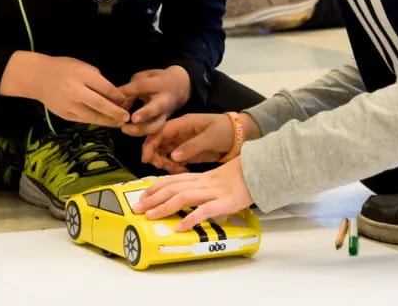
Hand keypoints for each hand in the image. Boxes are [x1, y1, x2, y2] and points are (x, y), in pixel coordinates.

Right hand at [4, 52, 129, 126]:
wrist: (37, 77)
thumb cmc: (64, 68)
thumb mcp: (83, 66)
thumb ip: (98, 80)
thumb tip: (115, 95)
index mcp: (82, 76)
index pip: (105, 88)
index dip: (118, 96)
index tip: (127, 100)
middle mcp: (76, 91)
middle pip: (100, 104)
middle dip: (116, 112)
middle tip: (127, 117)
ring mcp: (69, 105)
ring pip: (93, 116)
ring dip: (108, 121)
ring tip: (119, 123)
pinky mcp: (65, 115)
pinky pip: (84, 120)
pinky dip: (96, 121)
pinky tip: (105, 122)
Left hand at [118, 65, 190, 136]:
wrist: (180, 87)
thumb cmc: (156, 81)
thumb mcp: (143, 79)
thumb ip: (129, 90)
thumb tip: (116, 104)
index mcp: (159, 83)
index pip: (142, 86)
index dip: (128, 91)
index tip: (116, 98)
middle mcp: (164, 99)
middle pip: (156, 107)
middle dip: (145, 114)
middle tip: (132, 119)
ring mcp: (165, 114)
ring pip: (156, 125)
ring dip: (140, 129)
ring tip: (124, 128)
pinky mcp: (163, 124)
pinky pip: (154, 132)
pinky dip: (141, 134)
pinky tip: (129, 131)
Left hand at [133, 158, 252, 230]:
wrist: (261, 170)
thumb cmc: (242, 175)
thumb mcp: (218, 178)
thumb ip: (203, 186)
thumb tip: (189, 196)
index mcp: (202, 177)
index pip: (173, 180)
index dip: (155, 187)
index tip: (142, 195)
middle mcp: (204, 183)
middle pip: (173, 188)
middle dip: (152, 198)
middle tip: (136, 208)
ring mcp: (214, 192)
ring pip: (184, 197)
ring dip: (164, 207)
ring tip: (150, 216)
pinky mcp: (225, 202)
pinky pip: (205, 210)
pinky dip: (191, 218)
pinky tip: (180, 227)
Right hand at [141, 113, 232, 172]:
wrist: (241, 134)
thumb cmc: (226, 130)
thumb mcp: (210, 137)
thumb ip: (192, 146)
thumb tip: (173, 156)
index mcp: (183, 124)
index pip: (160, 132)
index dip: (150, 144)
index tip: (146, 159)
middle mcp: (180, 133)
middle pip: (159, 143)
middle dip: (158, 157)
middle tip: (167, 168)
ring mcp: (183, 143)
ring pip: (165, 153)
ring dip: (166, 163)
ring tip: (178, 170)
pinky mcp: (188, 152)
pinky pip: (175, 160)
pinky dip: (175, 167)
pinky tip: (183, 171)